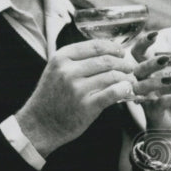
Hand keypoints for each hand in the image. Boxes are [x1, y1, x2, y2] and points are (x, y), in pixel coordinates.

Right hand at [15, 40, 135, 156]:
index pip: (94, 46)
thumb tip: (106, 53)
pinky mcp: (86, 106)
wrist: (40, 125)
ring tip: (130, 80)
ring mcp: (77, 89)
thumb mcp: (56, 71)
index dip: (112, 48)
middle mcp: (68, 71)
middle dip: (122, 63)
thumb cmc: (51, 98)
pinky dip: (123, 90)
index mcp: (61, 58)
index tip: (120, 52)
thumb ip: (76, 60)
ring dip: (125, 77)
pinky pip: (112, 93)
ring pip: (111, 76)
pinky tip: (128, 90)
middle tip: (130, 67)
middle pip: (106, 60)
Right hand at [129, 33, 170, 131]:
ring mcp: (144, 98)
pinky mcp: (153, 111)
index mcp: (140, 73)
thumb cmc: (164, 101)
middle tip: (165, 58)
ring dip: (158, 81)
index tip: (154, 35)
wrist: (163, 131)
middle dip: (150, 63)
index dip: (142, 44)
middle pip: (138, 70)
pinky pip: (163, 102)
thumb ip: (169, 67)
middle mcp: (138, 84)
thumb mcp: (167, 81)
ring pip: (145, 87)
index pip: (135, 54)